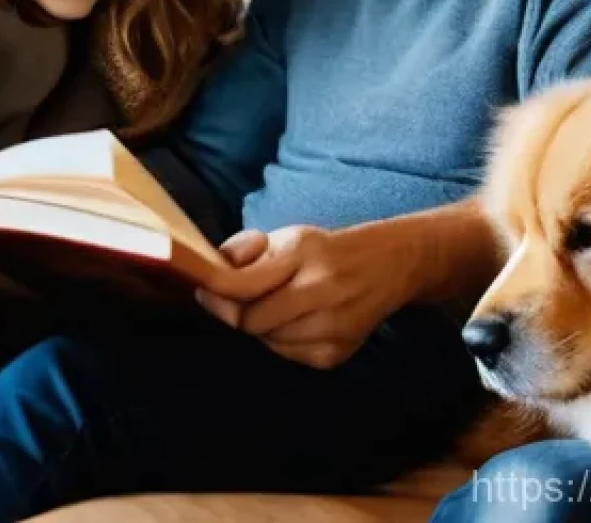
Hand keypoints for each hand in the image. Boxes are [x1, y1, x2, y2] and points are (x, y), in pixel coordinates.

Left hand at [197, 223, 413, 368]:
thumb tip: (212, 274)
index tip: (202, 288)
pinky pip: (286, 354)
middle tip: (234, 299)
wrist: (388, 266)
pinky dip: (280, 339)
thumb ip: (246, 252)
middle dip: (234, 311)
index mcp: (303, 254)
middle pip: (250, 321)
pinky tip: (296, 320)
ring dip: (259, 326)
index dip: (216, 292)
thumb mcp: (288, 237)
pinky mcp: (336, 354)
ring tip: (276, 304)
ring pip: (266, 341)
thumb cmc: (326, 250)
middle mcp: (320, 292)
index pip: (243, 285)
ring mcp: (331, 328)